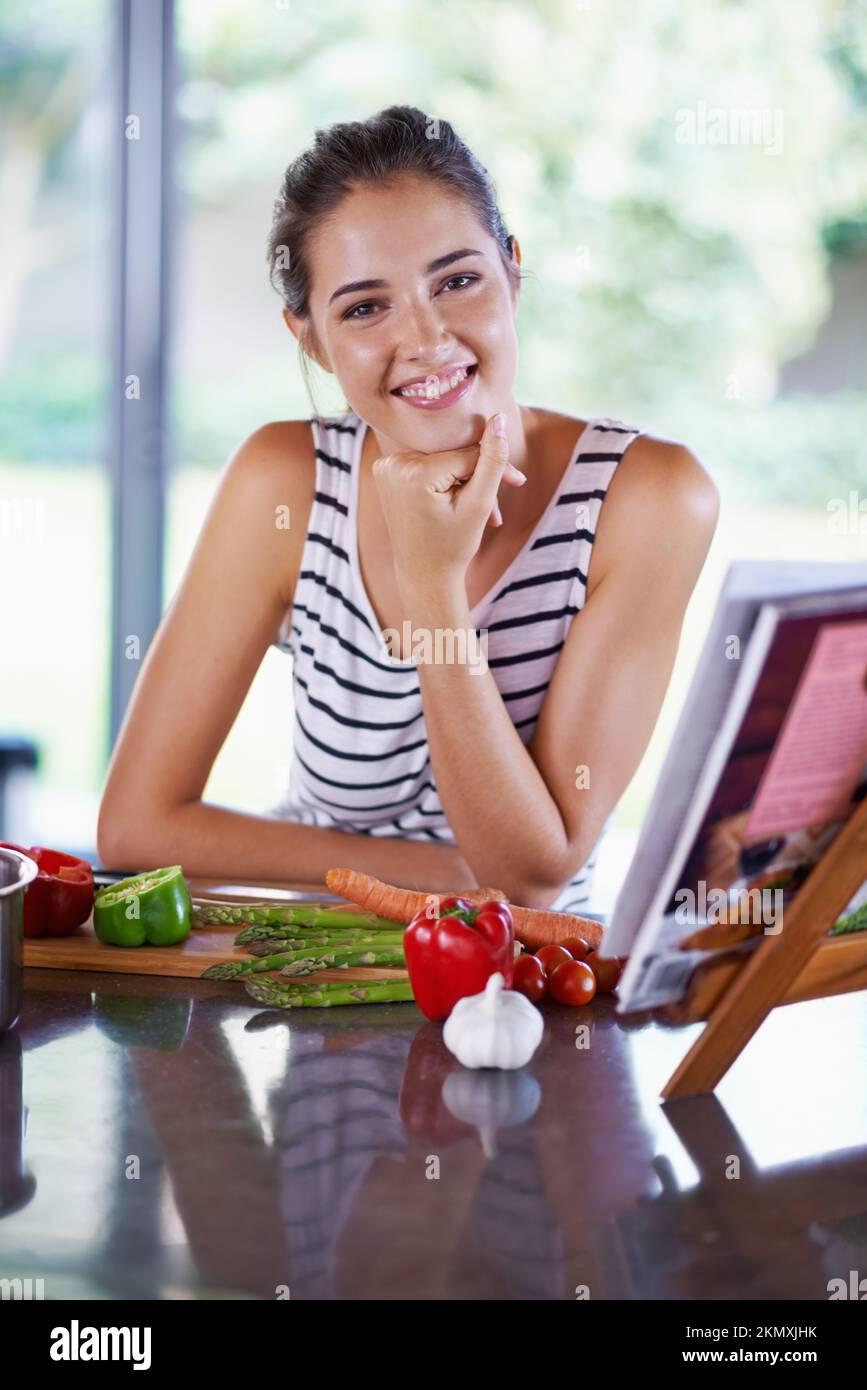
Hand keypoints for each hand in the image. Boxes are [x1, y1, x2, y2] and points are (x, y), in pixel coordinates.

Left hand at [372, 415, 526, 598]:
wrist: (423, 573)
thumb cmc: (453, 545)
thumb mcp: (479, 504)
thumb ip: (492, 461)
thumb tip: (499, 419)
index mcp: (414, 472)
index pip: (467, 454)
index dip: (493, 467)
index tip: (517, 482)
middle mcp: (393, 464)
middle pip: (451, 453)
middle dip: (477, 472)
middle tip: (501, 494)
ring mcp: (386, 466)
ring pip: (441, 457)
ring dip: (462, 475)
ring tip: (476, 503)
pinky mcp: (386, 470)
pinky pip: (426, 463)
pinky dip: (443, 476)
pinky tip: (454, 498)